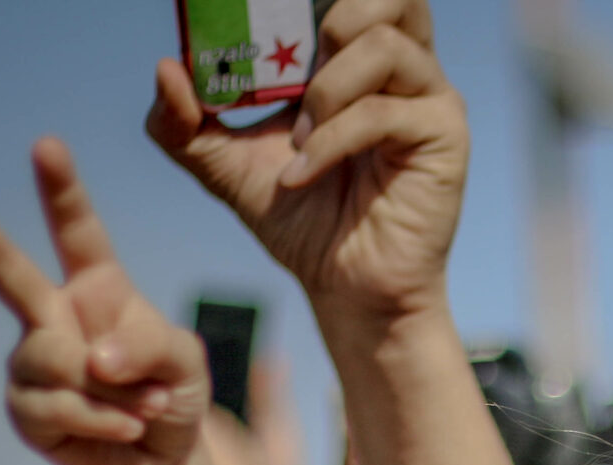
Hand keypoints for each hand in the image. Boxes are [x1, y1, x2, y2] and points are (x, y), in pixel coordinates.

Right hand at [0, 141, 209, 464]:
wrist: (159, 458)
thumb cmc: (172, 394)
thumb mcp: (184, 361)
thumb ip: (150, 346)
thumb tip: (94, 357)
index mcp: (97, 288)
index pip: (76, 232)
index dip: (62, 190)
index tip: (47, 147)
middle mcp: (55, 316)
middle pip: (10, 272)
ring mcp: (34, 361)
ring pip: (61, 362)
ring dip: (117, 392)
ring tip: (143, 407)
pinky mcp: (28, 407)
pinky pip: (62, 407)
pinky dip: (106, 421)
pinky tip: (124, 430)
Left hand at [146, 0, 465, 321]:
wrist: (344, 287)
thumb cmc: (302, 221)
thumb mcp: (223, 163)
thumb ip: (184, 120)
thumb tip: (168, 68)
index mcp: (353, 61)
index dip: (301, 1)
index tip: (252, 14)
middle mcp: (399, 71)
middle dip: (334, 18)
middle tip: (299, 74)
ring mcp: (427, 99)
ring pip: (386, 42)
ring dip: (328, 87)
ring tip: (303, 137)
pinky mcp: (444, 136)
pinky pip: (384, 111)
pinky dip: (332, 140)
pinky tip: (305, 174)